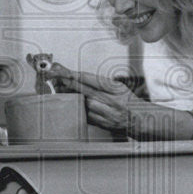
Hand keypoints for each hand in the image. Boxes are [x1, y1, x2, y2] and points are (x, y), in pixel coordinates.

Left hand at [57, 71, 192, 140]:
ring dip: (68, 95)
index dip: (74, 75)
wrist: (139, 120)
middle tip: (54, 77)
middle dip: (66, 83)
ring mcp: (105, 113)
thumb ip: (99, 83)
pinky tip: (68, 101)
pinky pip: (83, 114)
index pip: (90, 79)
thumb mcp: (117, 87)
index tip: (61, 70)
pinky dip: (75, 107)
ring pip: (80, 102)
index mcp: (113, 88)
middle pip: (83, 90)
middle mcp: (109, 101)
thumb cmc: (127, 101)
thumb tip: (77, 78)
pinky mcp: (101, 123)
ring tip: (58, 88)